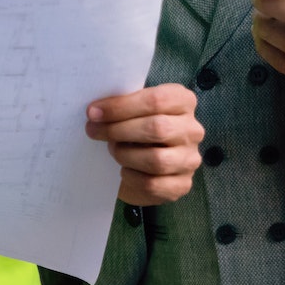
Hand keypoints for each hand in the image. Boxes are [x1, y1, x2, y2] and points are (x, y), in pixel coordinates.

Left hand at [86, 83, 203, 205]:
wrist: (145, 163)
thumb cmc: (136, 127)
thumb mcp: (132, 109)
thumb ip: (122, 104)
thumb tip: (96, 111)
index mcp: (183, 101)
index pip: (157, 100)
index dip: (121, 106)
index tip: (93, 112)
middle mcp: (192, 130)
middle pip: (157, 128)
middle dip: (118, 130)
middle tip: (93, 130)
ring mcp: (190, 159)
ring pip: (156, 159)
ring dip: (124, 154)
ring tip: (112, 150)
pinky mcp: (182, 185)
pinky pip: (153, 184)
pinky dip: (131, 177)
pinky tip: (124, 170)